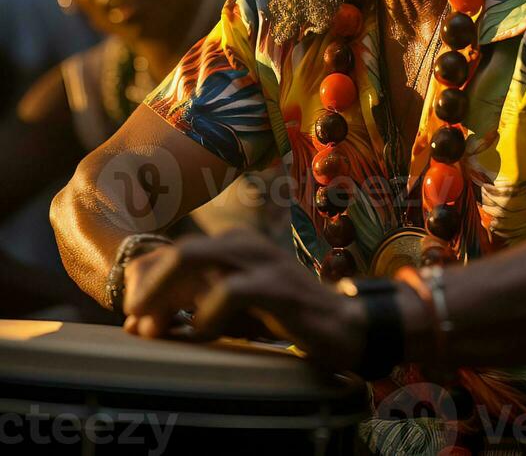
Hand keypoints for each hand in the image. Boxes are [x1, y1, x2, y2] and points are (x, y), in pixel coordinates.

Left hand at [122, 228, 367, 372]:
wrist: (342, 325)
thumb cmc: (280, 317)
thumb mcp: (230, 309)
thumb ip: (190, 308)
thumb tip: (137, 323)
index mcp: (229, 245)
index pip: (170, 250)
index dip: (142, 282)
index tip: (133, 318)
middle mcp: (241, 244)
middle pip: (176, 252)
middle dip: (147, 287)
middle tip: (136, 323)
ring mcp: (260, 261)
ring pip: (194, 259)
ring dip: (165, 295)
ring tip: (156, 328)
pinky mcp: (278, 286)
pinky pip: (230, 290)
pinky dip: (207, 313)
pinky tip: (204, 332)